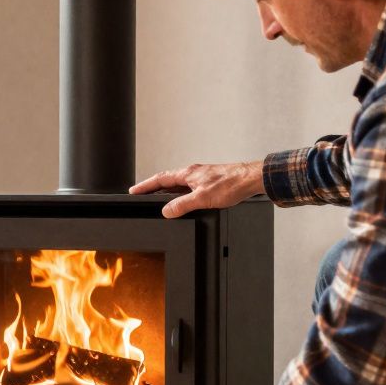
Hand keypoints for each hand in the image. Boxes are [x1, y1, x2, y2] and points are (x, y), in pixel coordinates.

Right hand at [129, 161, 265, 218]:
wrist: (251, 180)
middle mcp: (193, 173)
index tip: (134, 190)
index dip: (145, 185)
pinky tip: (185, 203)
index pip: (160, 179)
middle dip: (154, 189)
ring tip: (160, 202)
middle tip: (142, 196)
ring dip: (168, 193)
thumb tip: (167, 211)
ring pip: (179, 186)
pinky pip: (189, 189)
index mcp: (188, 173)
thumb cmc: (231, 184)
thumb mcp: (202, 198)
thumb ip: (182, 205)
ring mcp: (202, 177)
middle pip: (168, 181)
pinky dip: (182, 196)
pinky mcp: (210, 183)